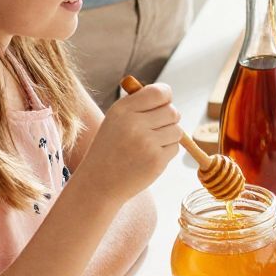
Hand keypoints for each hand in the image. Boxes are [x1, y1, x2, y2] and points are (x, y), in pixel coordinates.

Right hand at [78, 83, 181, 203]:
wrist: (99, 183)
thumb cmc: (110, 148)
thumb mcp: (114, 120)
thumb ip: (138, 104)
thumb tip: (166, 95)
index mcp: (123, 109)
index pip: (160, 92)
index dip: (166, 96)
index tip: (163, 103)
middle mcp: (134, 124)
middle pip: (173, 112)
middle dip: (169, 119)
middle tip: (155, 128)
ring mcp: (147, 143)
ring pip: (177, 130)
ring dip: (169, 136)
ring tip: (150, 144)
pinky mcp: (156, 160)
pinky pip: (174, 147)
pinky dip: (166, 151)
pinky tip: (149, 156)